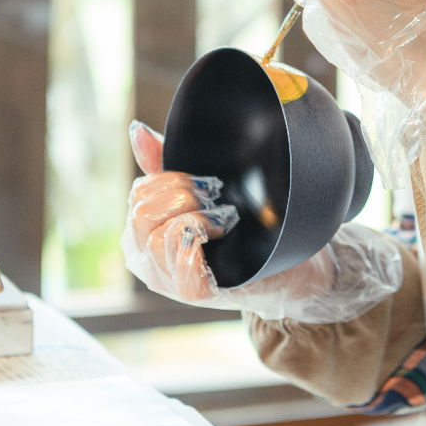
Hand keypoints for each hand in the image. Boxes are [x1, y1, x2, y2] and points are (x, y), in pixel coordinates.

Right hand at [121, 121, 405, 322]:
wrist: (289, 264)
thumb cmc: (241, 226)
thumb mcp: (201, 191)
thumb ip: (166, 162)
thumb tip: (137, 132)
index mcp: (144, 230)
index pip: (140, 192)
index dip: (174, 179)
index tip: (208, 185)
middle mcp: (147, 258)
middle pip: (143, 213)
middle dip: (185, 197)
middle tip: (216, 203)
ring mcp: (167, 279)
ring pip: (159, 237)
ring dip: (198, 220)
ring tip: (223, 222)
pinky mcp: (193, 293)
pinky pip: (181, 265)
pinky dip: (199, 248)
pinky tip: (219, 238)